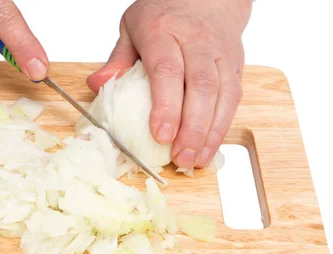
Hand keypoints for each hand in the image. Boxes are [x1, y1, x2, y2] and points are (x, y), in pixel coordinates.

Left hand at [87, 0, 251, 168]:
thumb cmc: (164, 15)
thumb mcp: (132, 27)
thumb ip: (117, 59)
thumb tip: (96, 85)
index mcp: (164, 31)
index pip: (167, 70)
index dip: (166, 105)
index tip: (160, 134)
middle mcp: (197, 42)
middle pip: (200, 87)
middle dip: (191, 127)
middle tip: (179, 157)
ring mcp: (220, 54)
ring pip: (222, 95)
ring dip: (209, 132)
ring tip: (194, 160)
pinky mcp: (235, 66)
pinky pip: (234, 98)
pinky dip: (222, 127)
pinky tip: (209, 149)